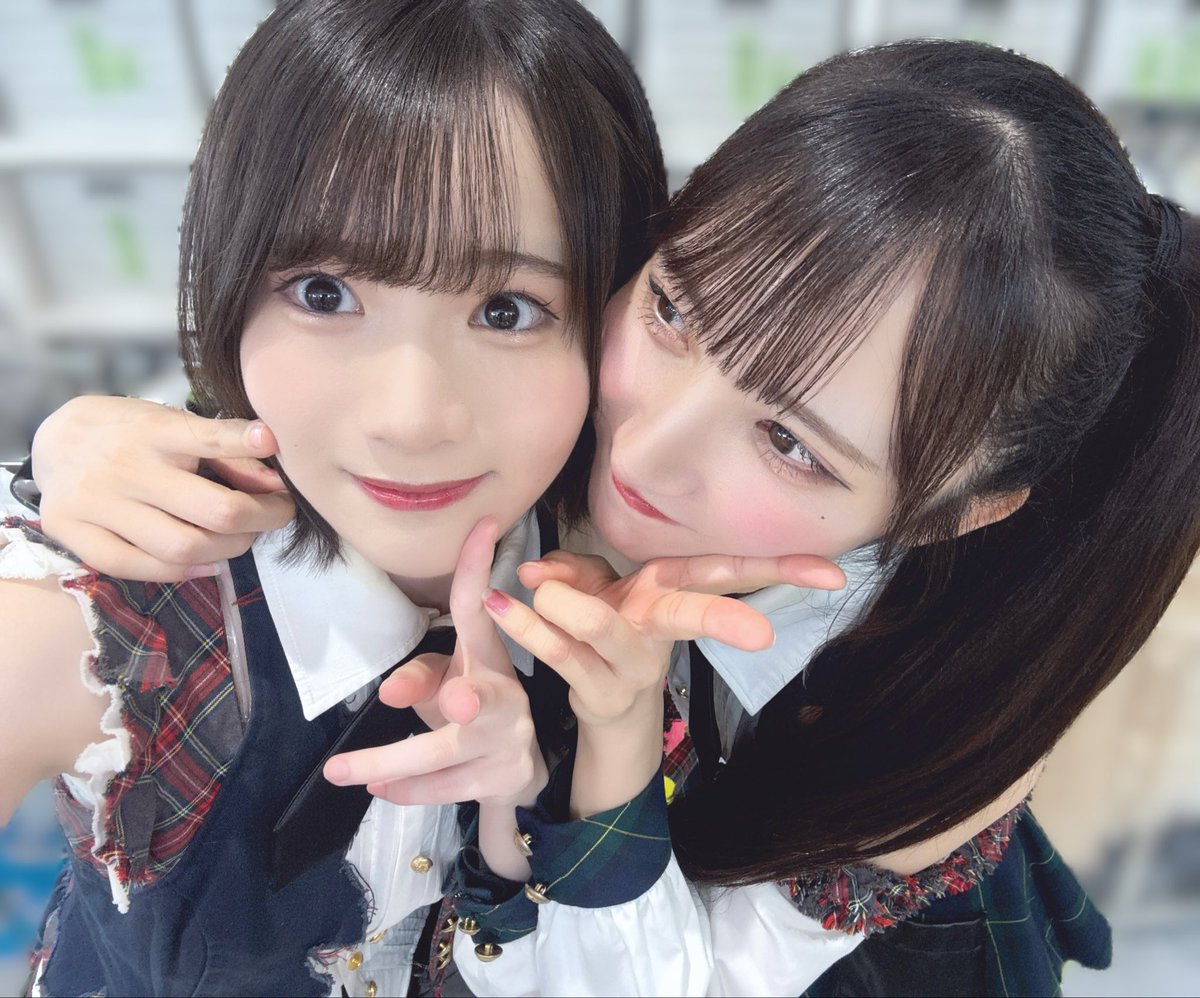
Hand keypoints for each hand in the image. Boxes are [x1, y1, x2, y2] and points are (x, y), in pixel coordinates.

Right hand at [32, 396, 293, 581]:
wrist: (53, 439)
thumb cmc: (130, 432)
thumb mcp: (173, 423)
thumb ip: (224, 447)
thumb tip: (274, 481)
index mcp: (153, 430)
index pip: (213, 441)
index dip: (257, 455)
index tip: (284, 469)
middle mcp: (124, 467)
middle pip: (215, 511)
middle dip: (261, 518)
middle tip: (276, 514)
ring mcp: (95, 503)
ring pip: (183, 548)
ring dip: (230, 550)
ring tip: (240, 537)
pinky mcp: (72, 531)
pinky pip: (137, 567)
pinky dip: (182, 572)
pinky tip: (205, 562)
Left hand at [323, 518, 547, 809]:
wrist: (515, 770)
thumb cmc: (469, 710)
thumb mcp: (445, 683)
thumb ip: (418, 678)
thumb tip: (389, 694)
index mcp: (488, 656)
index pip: (481, 607)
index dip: (479, 567)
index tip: (484, 525)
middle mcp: (505, 695)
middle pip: (482, 698)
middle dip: (470, 698)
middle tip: (457, 698)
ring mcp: (509, 740)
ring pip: (448, 756)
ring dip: (395, 765)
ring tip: (345, 772)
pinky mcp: (504, 778)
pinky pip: (447, 787)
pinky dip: (410, 791)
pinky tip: (378, 791)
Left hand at [484, 551, 845, 728]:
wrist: (607, 711)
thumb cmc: (611, 630)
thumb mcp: (600, 592)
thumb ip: (575, 573)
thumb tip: (540, 571)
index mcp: (672, 593)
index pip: (729, 574)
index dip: (782, 569)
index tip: (832, 574)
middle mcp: (659, 628)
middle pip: (693, 614)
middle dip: (723, 620)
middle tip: (760, 635)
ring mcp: (631, 664)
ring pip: (610, 630)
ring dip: (572, 607)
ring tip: (534, 587)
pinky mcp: (596, 691)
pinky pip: (561, 656)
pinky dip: (528, 629)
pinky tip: (502, 605)